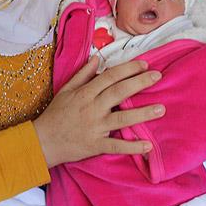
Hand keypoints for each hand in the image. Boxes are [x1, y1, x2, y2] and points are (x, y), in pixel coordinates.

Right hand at [33, 56, 164, 167]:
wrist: (44, 141)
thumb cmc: (56, 114)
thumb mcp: (66, 89)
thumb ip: (83, 74)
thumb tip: (97, 59)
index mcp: (85, 93)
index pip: (110, 77)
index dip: (128, 69)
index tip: (144, 64)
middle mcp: (92, 108)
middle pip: (119, 92)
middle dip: (140, 83)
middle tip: (158, 76)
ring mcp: (95, 127)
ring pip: (122, 118)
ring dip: (143, 113)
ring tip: (161, 109)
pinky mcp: (96, 145)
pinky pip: (117, 146)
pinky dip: (132, 147)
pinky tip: (148, 145)